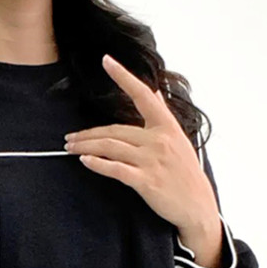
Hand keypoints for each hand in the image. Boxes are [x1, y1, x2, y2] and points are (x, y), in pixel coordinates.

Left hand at [62, 54, 218, 232]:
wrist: (197, 206)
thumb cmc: (186, 174)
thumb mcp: (179, 140)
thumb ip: (163, 115)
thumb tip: (155, 92)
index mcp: (167, 127)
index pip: (143, 95)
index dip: (123, 77)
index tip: (107, 60)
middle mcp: (159, 140)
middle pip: (115, 130)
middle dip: (88, 133)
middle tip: (69, 138)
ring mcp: (152, 161)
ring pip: (111, 147)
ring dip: (86, 147)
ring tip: (70, 148)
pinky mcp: (146, 181)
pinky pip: (116, 169)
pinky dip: (98, 164)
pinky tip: (84, 160)